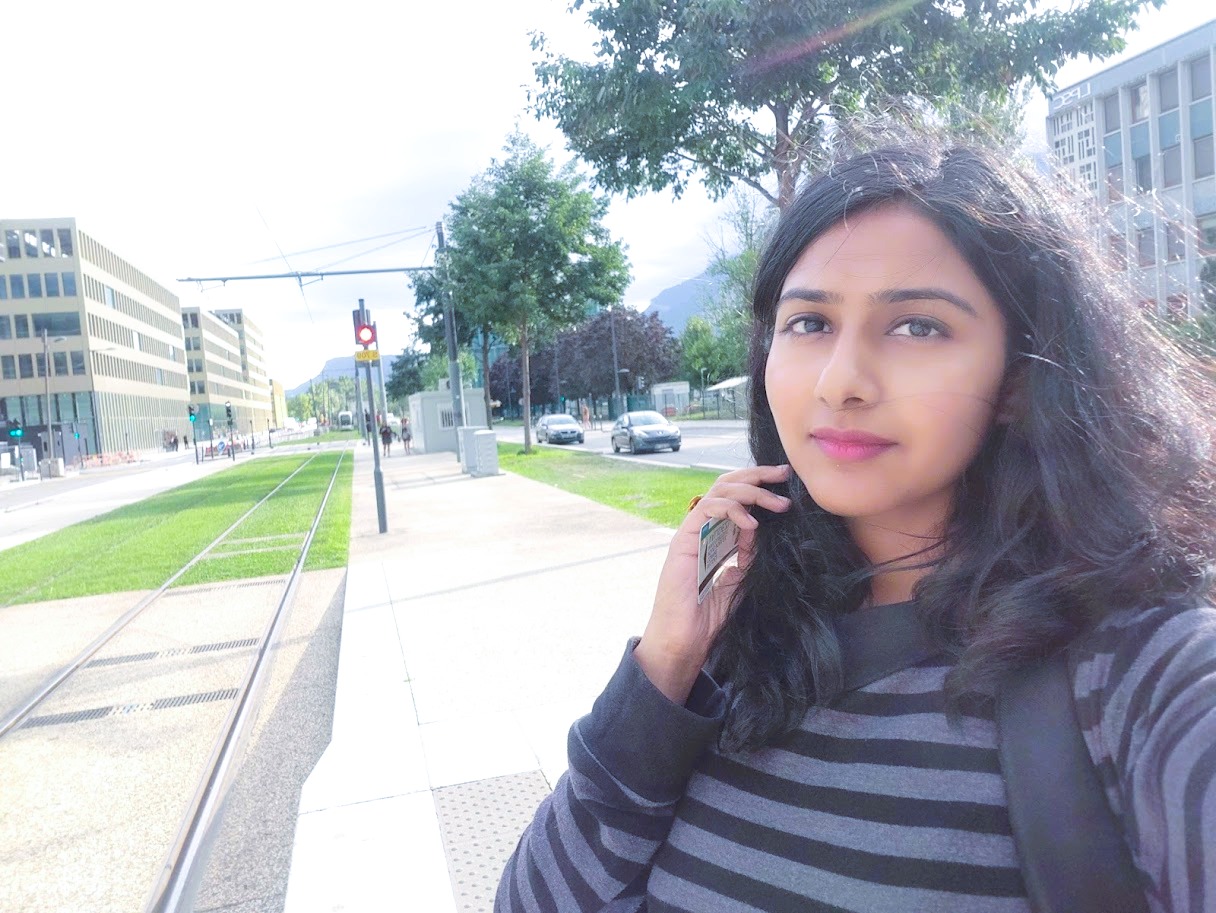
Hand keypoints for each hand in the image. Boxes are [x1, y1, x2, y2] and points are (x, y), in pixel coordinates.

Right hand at [635, 464, 791, 703]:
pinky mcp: (683, 541)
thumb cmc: (707, 617)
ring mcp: (691, 532)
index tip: (785, 484)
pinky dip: (731, 510)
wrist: (684, 640)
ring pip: (718, 491)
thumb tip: (760, 527)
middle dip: (757, 476)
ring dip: (751, 492)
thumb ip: (746, 554)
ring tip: (777, 504)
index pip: (736, 497)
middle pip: (727, 485)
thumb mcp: (738, 579)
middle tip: (783, 475)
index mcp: (715, 535)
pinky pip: (706, 510)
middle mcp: (702, 528)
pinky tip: (751, 525)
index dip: (759, 485)